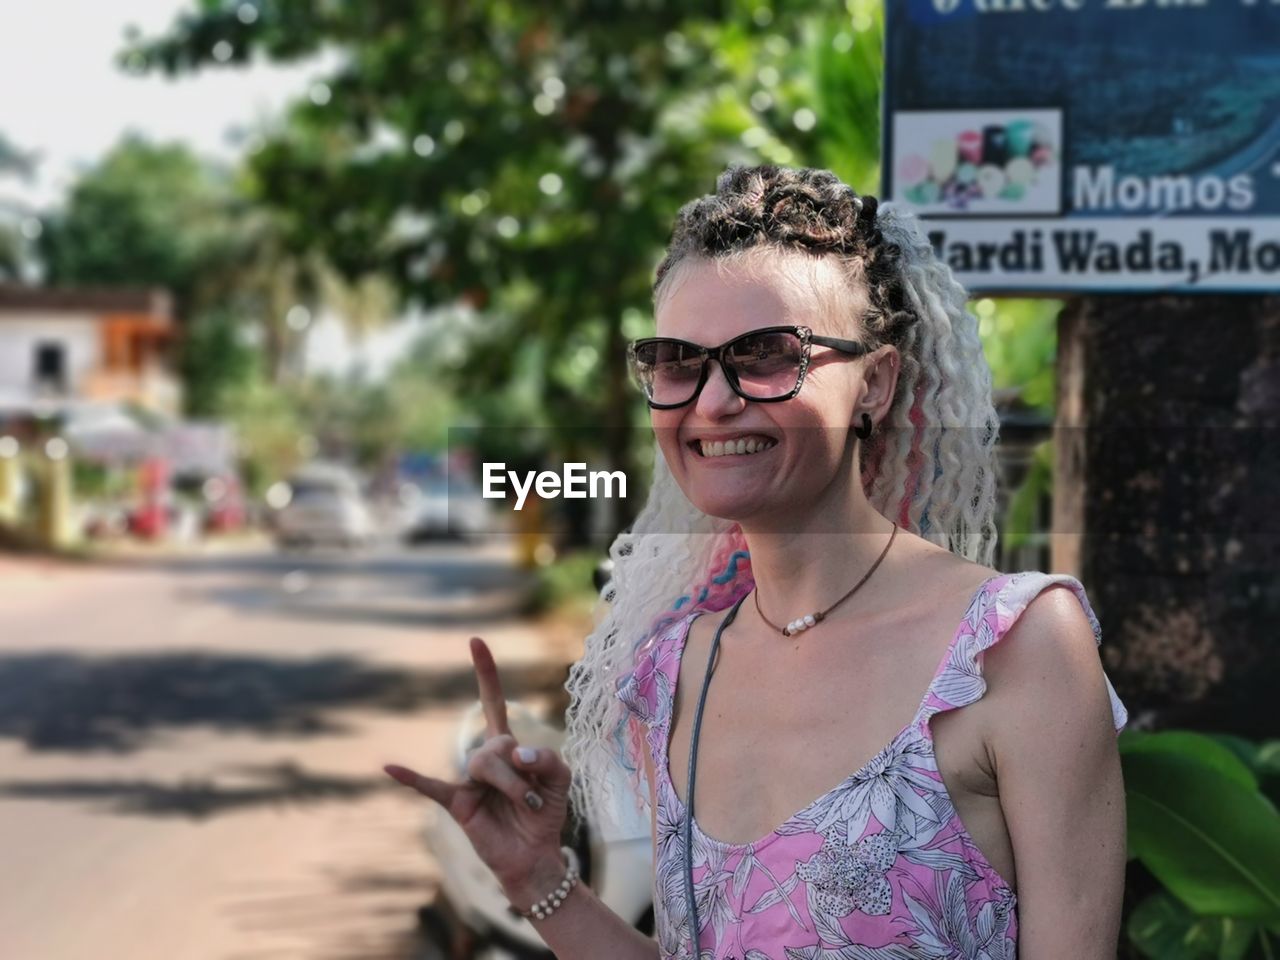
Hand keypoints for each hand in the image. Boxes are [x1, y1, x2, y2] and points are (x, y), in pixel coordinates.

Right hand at [383, 636, 572, 898]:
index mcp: (506, 746)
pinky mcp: (457, 804)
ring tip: (524, 806)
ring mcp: (468, 780)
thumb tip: (514, 753)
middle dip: (521, 773)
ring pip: (482, 766)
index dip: (486, 673)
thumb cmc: (545, 813)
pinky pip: (431, 786)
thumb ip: (547, 757)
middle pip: (498, 745)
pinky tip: (389, 767)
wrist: (535, 856)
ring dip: (511, 788)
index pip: (493, 702)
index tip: (475, 640)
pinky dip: (412, 777)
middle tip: (533, 799)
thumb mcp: (561, 778)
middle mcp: (484, 758)